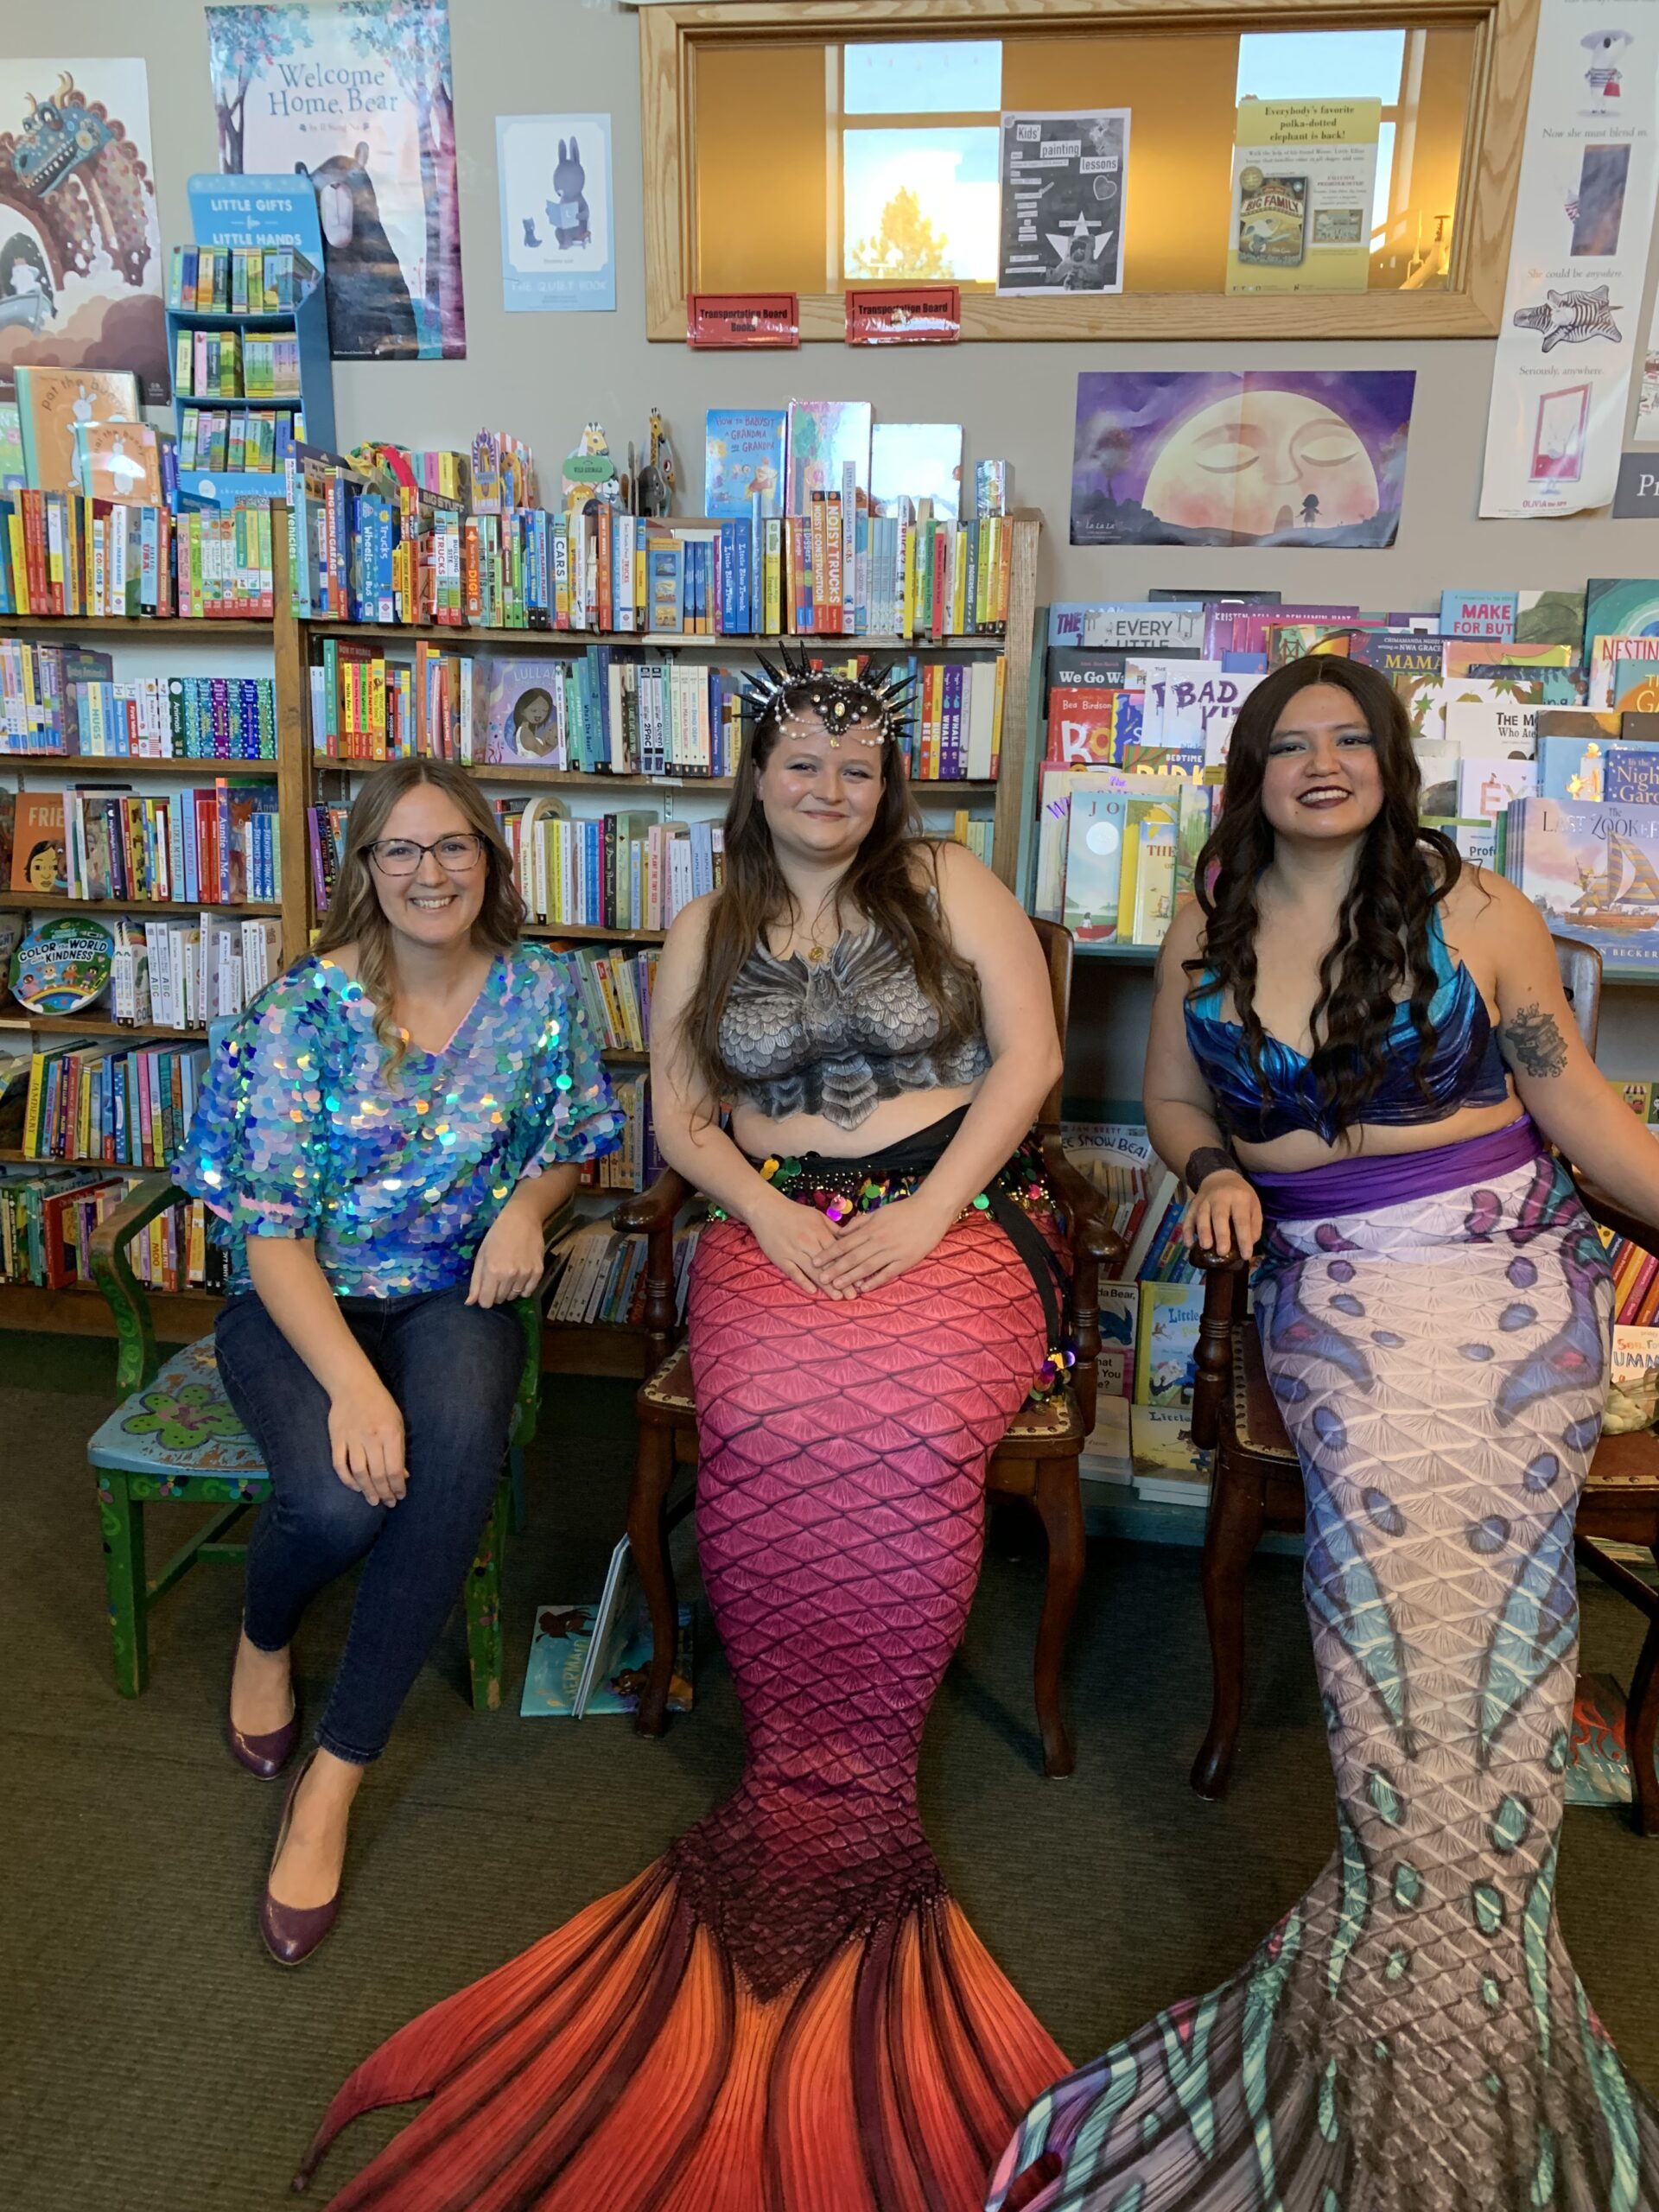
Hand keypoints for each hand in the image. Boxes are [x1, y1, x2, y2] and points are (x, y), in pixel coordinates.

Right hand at [327, 1376, 406, 1506]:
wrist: (354, 1386)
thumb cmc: (381, 1405)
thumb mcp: (398, 1423)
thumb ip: (400, 1450)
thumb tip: (403, 1476)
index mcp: (390, 1434)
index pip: (394, 1468)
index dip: (397, 1486)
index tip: (400, 1495)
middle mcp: (371, 1438)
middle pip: (377, 1474)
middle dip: (384, 1492)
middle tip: (388, 1503)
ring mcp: (352, 1439)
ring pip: (358, 1472)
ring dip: (366, 1490)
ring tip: (373, 1500)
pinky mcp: (336, 1439)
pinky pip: (339, 1464)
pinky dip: (347, 1479)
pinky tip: (355, 1487)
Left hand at [467, 1205, 546, 1307]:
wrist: (522, 1220)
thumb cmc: (497, 1236)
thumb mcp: (481, 1256)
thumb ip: (475, 1282)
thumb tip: (470, 1303)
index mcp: (492, 1271)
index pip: (486, 1302)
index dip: (484, 1299)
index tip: (486, 1291)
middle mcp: (509, 1275)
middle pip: (500, 1300)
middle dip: (496, 1293)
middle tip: (497, 1278)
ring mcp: (525, 1274)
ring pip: (514, 1296)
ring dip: (509, 1290)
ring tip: (509, 1274)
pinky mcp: (538, 1272)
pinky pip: (528, 1292)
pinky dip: (523, 1288)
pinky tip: (520, 1276)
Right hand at [747, 1189, 849, 1296]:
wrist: (766, 1209)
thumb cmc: (795, 1213)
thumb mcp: (817, 1216)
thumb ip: (833, 1230)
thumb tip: (851, 1241)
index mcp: (818, 1231)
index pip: (838, 1252)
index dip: (850, 1266)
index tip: (860, 1278)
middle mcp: (807, 1242)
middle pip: (827, 1264)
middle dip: (841, 1280)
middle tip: (853, 1295)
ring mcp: (793, 1251)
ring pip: (812, 1271)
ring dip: (826, 1286)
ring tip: (838, 1297)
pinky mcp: (780, 1258)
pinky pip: (793, 1272)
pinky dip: (802, 1281)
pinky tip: (812, 1291)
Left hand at [812, 1193, 952, 1296]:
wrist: (931, 1209)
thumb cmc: (903, 1210)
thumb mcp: (878, 1212)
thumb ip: (859, 1223)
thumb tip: (840, 1233)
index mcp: (871, 1228)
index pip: (845, 1243)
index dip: (829, 1253)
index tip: (815, 1261)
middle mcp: (880, 1240)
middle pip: (853, 1257)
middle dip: (835, 1268)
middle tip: (821, 1279)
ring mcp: (893, 1251)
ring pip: (868, 1266)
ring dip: (851, 1277)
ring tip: (838, 1286)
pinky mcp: (906, 1259)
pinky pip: (888, 1272)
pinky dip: (875, 1281)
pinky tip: (864, 1288)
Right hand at [1183, 1170, 1260, 1262]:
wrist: (1220, 1177)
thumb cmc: (1240, 1196)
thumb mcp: (1254, 1205)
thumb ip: (1254, 1225)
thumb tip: (1249, 1244)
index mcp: (1239, 1198)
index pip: (1242, 1220)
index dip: (1244, 1238)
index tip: (1246, 1255)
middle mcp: (1221, 1197)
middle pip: (1220, 1216)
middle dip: (1221, 1235)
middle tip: (1222, 1252)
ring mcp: (1204, 1200)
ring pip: (1202, 1216)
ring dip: (1203, 1232)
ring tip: (1206, 1247)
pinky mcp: (1193, 1204)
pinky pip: (1188, 1217)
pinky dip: (1187, 1231)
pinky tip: (1189, 1244)